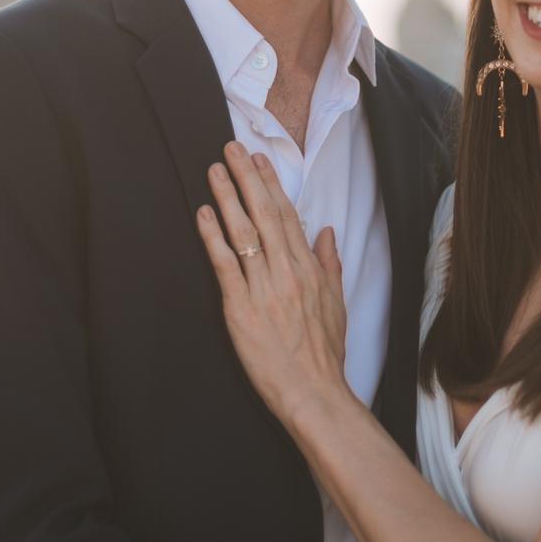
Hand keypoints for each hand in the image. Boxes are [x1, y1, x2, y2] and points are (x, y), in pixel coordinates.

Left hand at [196, 141, 353, 430]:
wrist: (313, 392)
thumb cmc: (324, 353)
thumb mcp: (336, 304)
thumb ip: (330, 264)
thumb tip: (325, 232)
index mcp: (309, 270)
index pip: (288, 217)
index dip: (272, 186)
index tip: (260, 160)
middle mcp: (287, 273)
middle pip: (264, 215)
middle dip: (248, 179)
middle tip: (233, 149)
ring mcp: (264, 290)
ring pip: (244, 234)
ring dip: (228, 198)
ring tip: (214, 171)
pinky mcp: (241, 310)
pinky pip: (225, 266)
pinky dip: (213, 238)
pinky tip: (204, 215)